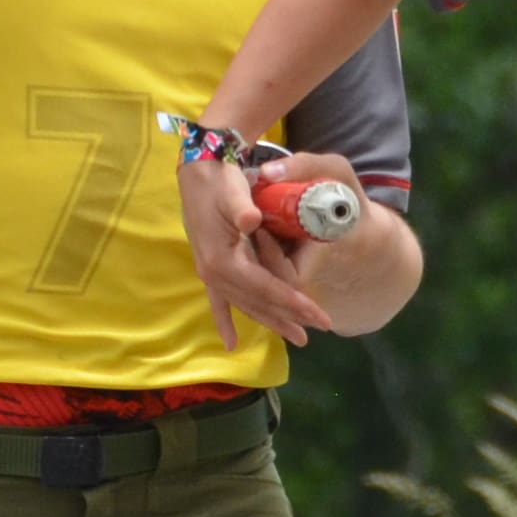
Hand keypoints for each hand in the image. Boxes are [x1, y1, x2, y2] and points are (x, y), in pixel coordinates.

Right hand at [184, 137, 335, 349]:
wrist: (197, 172)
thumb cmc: (220, 181)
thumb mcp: (233, 190)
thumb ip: (241, 207)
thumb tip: (251, 220)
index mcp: (223, 260)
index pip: (266, 289)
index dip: (293, 303)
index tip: (319, 315)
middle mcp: (215, 274)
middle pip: (258, 303)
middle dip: (289, 318)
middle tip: (319, 330)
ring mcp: (211, 274)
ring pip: (246, 305)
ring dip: (270, 321)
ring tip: (296, 336)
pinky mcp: (210, 269)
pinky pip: (219, 303)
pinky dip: (225, 322)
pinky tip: (232, 343)